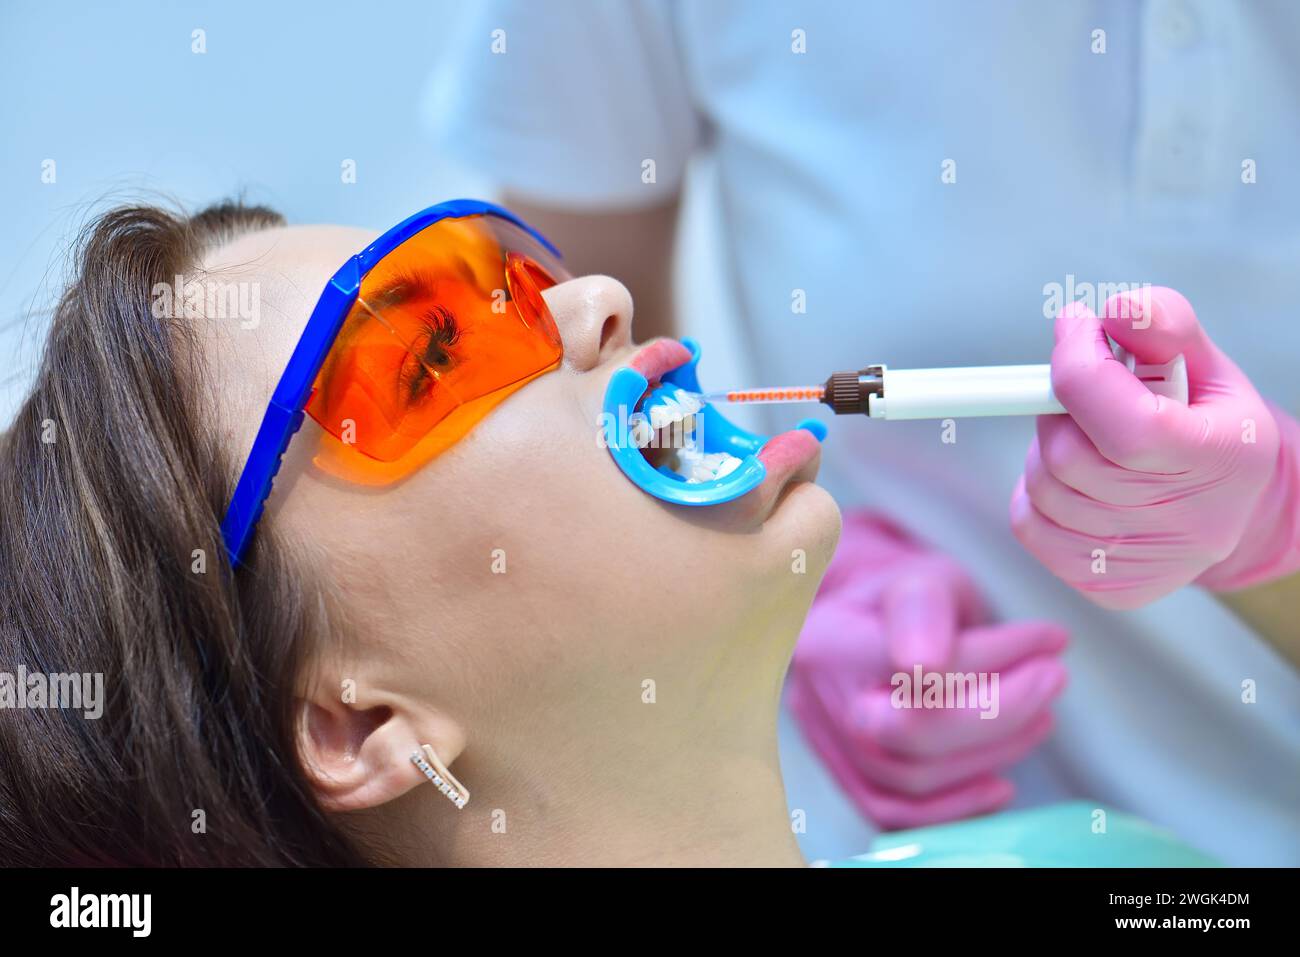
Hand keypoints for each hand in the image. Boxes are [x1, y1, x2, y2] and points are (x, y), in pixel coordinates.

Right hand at [787, 510, 1067, 830]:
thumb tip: (926, 661)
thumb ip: (923, 607)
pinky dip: (956, 806)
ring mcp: (829, 744)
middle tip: (1052, 678)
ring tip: (1039, 716)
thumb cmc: (901, 599)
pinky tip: (999, 782)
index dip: (994, 656)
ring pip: (912, 780)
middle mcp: (818, 699)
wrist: (863, 625)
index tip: (1050, 638)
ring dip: (992, 754)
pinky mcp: (846, 778)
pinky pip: (898, 814)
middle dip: (998, 714)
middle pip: (909, 736)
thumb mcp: (919, 577)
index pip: (917, 668)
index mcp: (829, 641)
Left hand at [1011, 286, 1299, 607]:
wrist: (1229, 511)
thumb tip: (1113, 312)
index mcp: (1222, 459)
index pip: (1127, 425)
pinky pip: (1029, 524)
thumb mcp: (1206, 364)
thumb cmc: (1208, 426)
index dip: (1080, 366)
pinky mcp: (1103, 585)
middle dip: (1060, 408)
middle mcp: (1187, 522)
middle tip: (1082, 393)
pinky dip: (1037, 491)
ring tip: (1088, 438)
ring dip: (1049, 449)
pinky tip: (1077, 478)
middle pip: (1069, 457)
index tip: (1074, 326)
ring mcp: (1142, 561)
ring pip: (1042, 487)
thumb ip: (1164, 325)